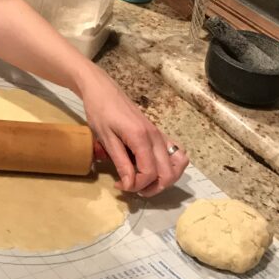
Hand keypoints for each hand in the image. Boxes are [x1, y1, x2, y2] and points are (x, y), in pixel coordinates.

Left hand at [80, 68, 188, 196]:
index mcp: (141, 138)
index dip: (137, 186)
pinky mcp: (158, 132)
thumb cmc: (100, 111)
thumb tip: (130, 185)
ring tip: (146, 181)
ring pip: (178, 163)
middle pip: (168, 172)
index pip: (150, 173)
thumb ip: (121, 163)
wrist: (102, 89)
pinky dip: (171, 164)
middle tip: (133, 188)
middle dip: (153, 187)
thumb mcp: (106, 138)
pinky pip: (176, 151)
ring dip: (166, 178)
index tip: (120, 185)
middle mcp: (156, 137)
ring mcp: (159, 134)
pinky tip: (154, 168)